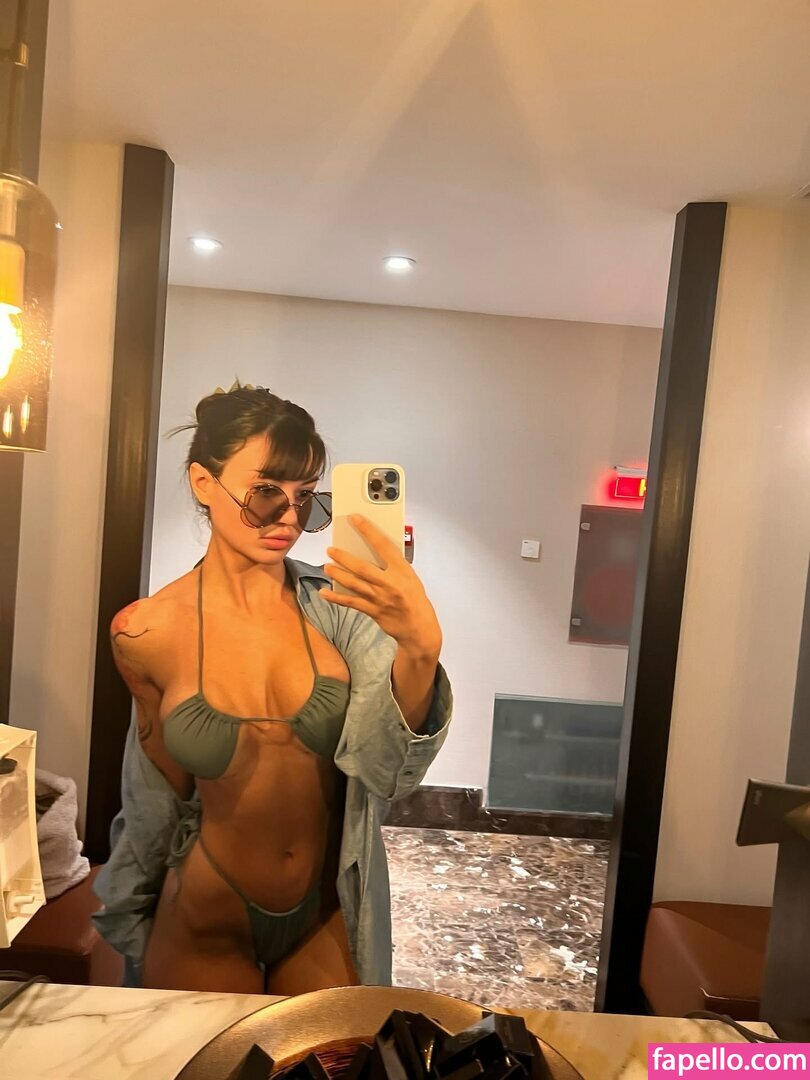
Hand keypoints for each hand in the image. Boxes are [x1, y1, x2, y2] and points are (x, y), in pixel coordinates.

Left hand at [320, 515, 441, 659]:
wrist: (418, 627)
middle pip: (362, 567)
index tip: (355, 519)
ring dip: (337, 574)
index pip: (383, 545)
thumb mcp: (410, 576)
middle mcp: (389, 583)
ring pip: (353, 583)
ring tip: (327, 566)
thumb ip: (393, 565)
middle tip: (331, 549)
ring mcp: (379, 598)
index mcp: (401, 570)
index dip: (367, 530)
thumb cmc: (415, 599)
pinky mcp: (372, 610)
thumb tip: (374, 552)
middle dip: (343, 557)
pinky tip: (324, 592)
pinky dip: (335, 597)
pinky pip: (350, 602)